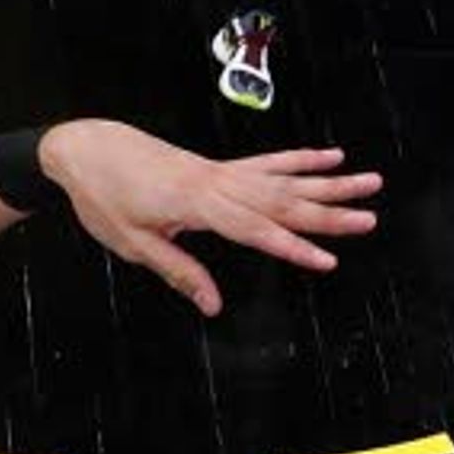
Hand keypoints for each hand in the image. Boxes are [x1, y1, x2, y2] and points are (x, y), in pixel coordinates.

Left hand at [34, 128, 381, 316]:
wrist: (83, 149)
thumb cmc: (102, 198)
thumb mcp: (133, 244)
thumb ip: (179, 272)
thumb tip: (213, 305)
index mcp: (197, 205)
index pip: (256, 229)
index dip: (294, 247)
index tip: (329, 260)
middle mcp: (217, 183)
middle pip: (282, 200)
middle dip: (329, 212)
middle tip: (371, 218)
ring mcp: (220, 170)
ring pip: (283, 177)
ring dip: (327, 182)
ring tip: (368, 181)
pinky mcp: (215, 165)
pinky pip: (266, 161)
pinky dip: (298, 159)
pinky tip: (327, 156)